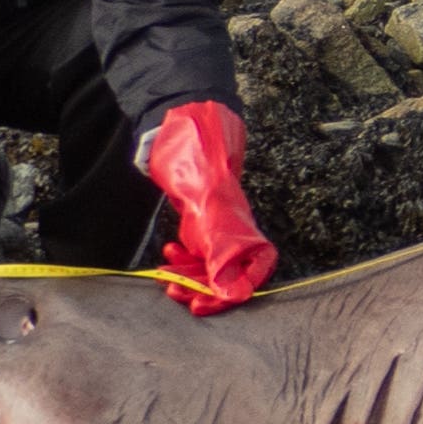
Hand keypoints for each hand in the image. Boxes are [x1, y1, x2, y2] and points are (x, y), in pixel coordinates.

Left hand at [138, 102, 276, 312]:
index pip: (254, 270)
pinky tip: (169, 254)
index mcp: (242, 225)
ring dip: (188, 275)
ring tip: (167, 280)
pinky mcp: (200, 216)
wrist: (182, 118)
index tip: (204, 305)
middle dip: (202, 288)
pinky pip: (196, 247)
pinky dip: (181, 257)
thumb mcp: (207, 200)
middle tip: (177, 294)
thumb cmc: (197, 151)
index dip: (232, 292)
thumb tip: (229, 289)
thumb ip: (220, 245)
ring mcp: (216, 221)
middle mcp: (234, 227)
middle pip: (228, 272)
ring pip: (209, 262)